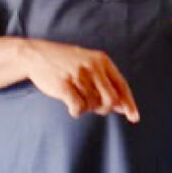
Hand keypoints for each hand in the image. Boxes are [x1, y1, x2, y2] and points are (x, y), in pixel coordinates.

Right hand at [21, 39, 138, 121]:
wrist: (37, 55)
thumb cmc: (67, 63)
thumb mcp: (89, 64)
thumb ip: (106, 82)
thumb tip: (122, 107)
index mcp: (102, 60)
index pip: (121, 85)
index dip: (129, 103)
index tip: (134, 117)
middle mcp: (93, 66)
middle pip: (111, 99)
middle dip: (105, 109)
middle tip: (96, 108)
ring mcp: (78, 75)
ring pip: (93, 105)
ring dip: (87, 108)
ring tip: (79, 100)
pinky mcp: (64, 85)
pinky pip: (78, 108)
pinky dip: (77, 111)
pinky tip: (72, 106)